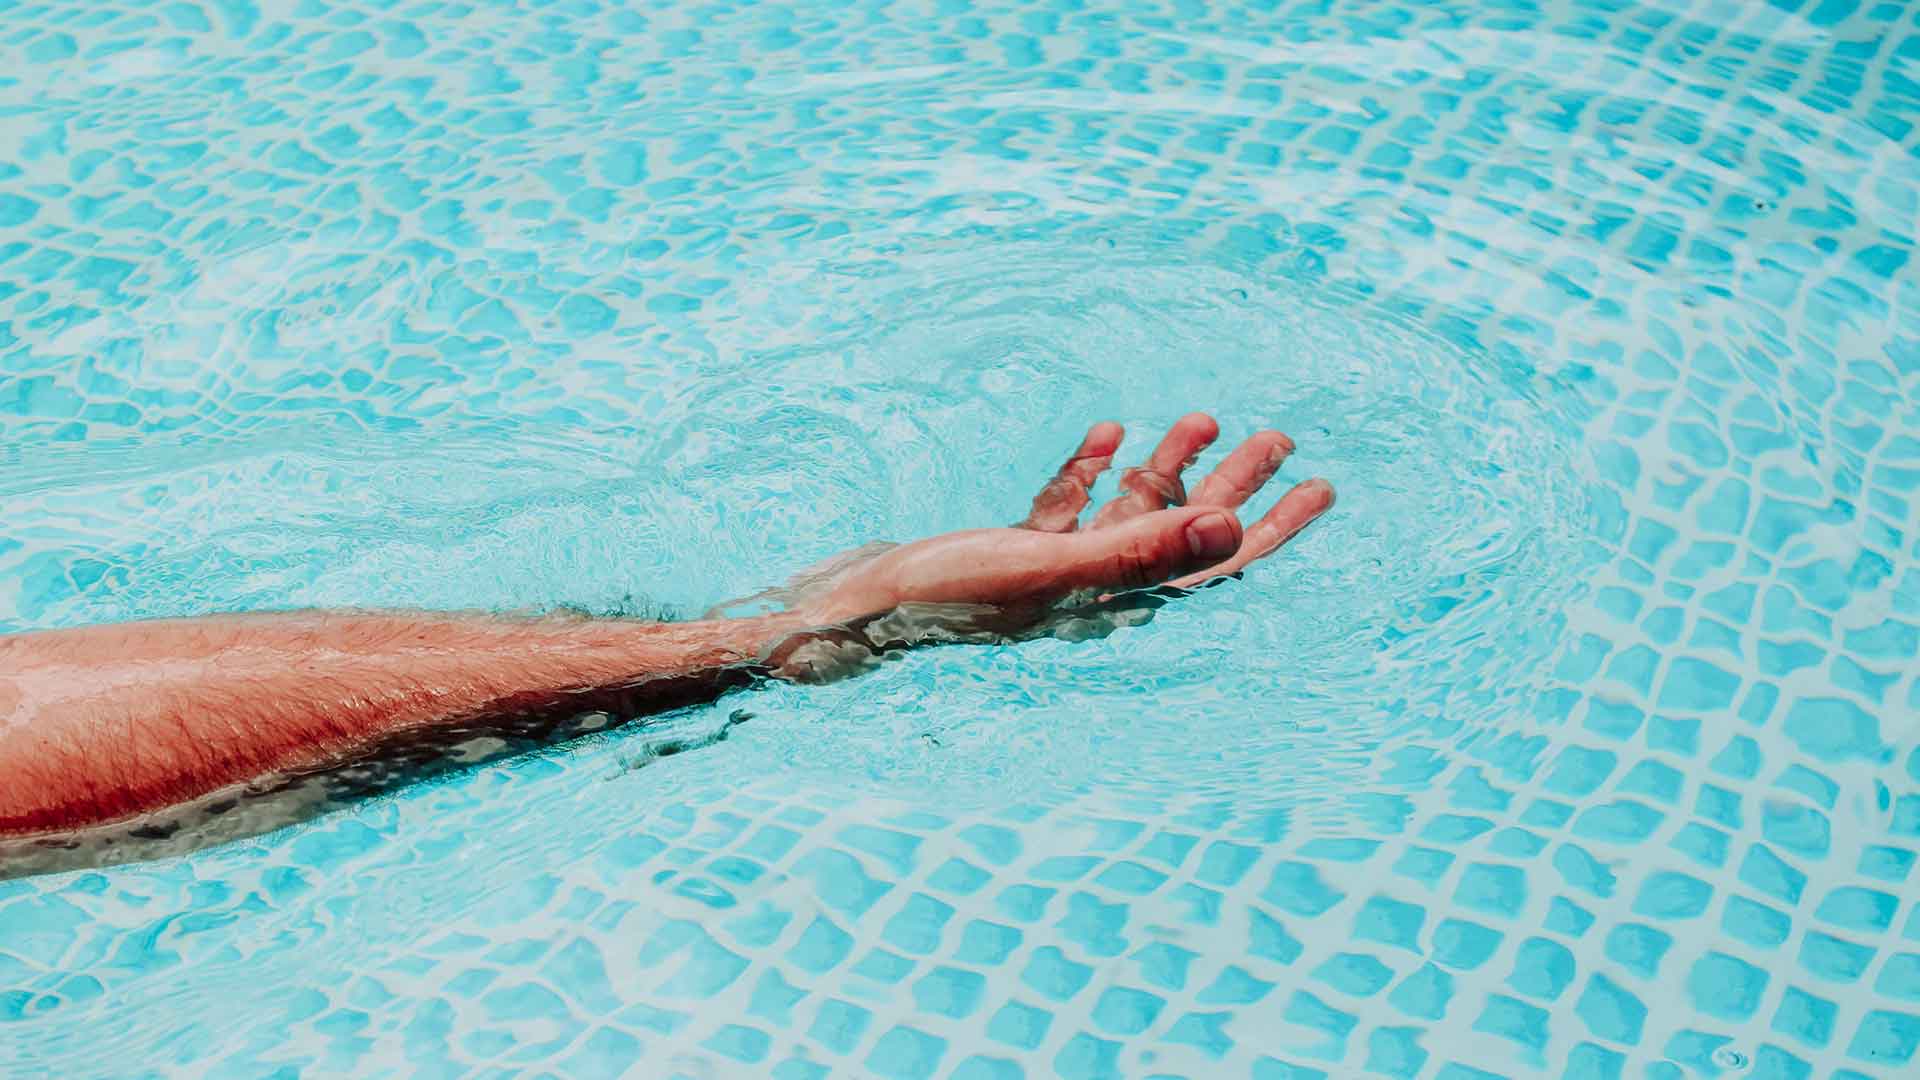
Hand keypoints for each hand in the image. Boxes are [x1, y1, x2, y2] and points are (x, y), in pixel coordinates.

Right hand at [772, 414, 1331, 665]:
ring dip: (1168, 467)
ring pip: (1129, 513)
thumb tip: (1235, 533)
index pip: (1215, 562)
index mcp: (1116, 599)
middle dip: (1236, 484)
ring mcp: (1052, 572)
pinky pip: (1067, 509)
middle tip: (1281, 437)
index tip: (1319, 489)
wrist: (848, 614)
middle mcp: (1094, 589)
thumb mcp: (1052, 568)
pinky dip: (1092, 472)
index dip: (1274, 526)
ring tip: (1205, 417)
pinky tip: (1108, 434)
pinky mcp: (1010, 554)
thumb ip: (1144, 550)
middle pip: (1185, 532)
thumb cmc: (945, 598)